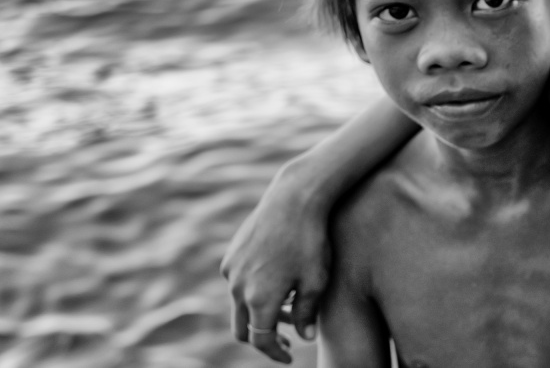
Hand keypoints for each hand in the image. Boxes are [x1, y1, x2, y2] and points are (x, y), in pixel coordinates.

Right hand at [221, 166, 331, 362]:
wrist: (294, 198)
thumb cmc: (311, 240)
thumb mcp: (316, 280)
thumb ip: (307, 314)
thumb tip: (304, 338)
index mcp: (258, 299)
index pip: (261, 340)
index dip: (275, 353)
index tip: (290, 357)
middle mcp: (237, 287)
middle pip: (242, 328)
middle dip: (263, 338)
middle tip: (285, 340)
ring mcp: (231, 269)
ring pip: (239, 305)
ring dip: (259, 313)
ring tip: (289, 308)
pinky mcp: (231, 253)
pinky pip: (238, 282)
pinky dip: (253, 292)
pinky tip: (278, 281)